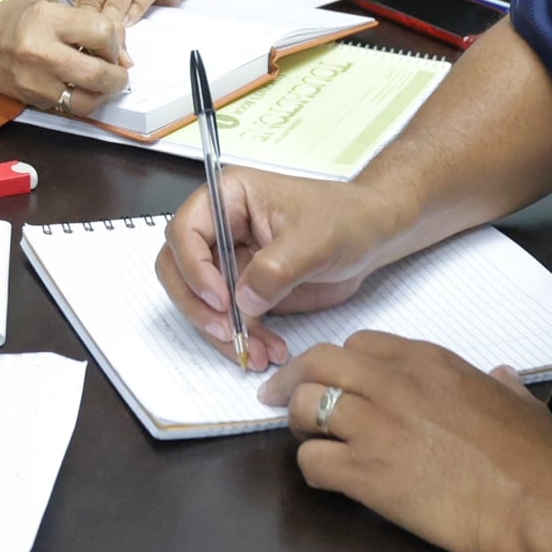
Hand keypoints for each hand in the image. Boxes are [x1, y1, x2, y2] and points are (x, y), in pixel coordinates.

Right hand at [0, 0, 130, 115]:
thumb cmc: (15, 21)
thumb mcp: (50, 7)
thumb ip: (86, 24)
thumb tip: (123, 53)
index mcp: (47, 19)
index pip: (101, 32)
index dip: (114, 42)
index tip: (111, 45)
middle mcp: (40, 51)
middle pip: (98, 73)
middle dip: (118, 77)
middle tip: (118, 73)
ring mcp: (35, 81)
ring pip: (86, 100)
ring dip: (102, 95)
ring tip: (100, 84)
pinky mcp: (33, 100)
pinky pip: (69, 107)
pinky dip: (80, 99)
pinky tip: (77, 87)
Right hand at [154, 168, 392, 367]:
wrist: (372, 237)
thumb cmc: (346, 219)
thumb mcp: (315, 239)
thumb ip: (277, 268)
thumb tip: (243, 299)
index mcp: (228, 197)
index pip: (185, 231)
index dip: (193, 267)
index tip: (221, 299)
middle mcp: (221, 228)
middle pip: (179, 270)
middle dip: (198, 307)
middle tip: (227, 332)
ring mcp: (230, 261)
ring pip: (202, 302)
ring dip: (222, 333)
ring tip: (256, 354)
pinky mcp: (245, 290)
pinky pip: (230, 320)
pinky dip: (245, 340)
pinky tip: (269, 351)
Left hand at [258, 331, 551, 551]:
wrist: (534, 507)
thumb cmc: (535, 461)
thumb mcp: (522, 404)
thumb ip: (503, 385)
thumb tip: (502, 377)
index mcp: (430, 363)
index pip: (362, 342)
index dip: (342, 361)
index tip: (335, 376)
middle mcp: (394, 383)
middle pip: (319, 360)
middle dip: (295, 377)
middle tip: (282, 397)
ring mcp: (375, 425)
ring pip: (304, 404)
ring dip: (298, 422)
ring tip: (307, 439)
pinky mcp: (364, 472)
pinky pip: (311, 461)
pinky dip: (311, 469)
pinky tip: (328, 478)